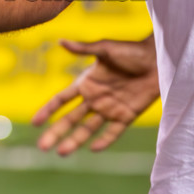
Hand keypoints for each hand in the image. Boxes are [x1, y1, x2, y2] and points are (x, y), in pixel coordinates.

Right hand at [33, 37, 159, 154]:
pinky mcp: (126, 116)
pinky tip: (93, 148)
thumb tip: (60, 41)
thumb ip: (83, 49)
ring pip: (88, 129)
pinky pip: (113, 132)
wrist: (158, 59)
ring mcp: (110, 109)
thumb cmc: (131, 50)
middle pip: (70, 119)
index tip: (35, 123)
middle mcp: (95, 99)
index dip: (48, 110)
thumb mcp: (105, 49)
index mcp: (86, 83)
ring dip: (75, 140)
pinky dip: (104, 140)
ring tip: (62, 153)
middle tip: (42, 147)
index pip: (61, 100)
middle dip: (56, 132)